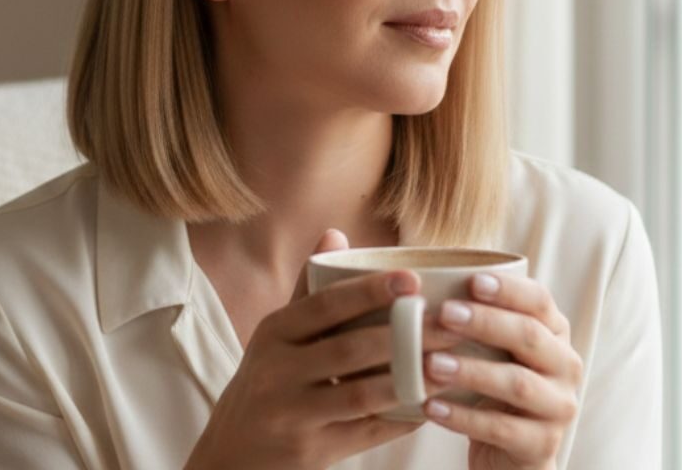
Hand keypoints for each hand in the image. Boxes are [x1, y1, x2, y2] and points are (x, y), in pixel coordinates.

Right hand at [185, 229, 460, 469]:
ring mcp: (291, 414)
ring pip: (360, 394)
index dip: (370, 291)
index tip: (413, 279)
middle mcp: (276, 370)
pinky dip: (399, 419)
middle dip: (404, 336)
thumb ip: (308, 289)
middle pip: (349, 349)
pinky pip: (365, 433)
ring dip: (409, 380)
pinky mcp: (310, 450)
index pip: (325, 305)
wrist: (232, 451)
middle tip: (449, 324)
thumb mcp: (277, 335)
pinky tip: (428, 406)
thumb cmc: (268, 381)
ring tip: (448, 366)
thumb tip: (336, 233)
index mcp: (274, 332)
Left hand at [421, 273, 583, 469]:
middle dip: (485, 322)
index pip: (539, 300)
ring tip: (430, 364)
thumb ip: (477, 320)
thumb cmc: (492, 384)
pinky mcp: (542, 444)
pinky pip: (501, 428)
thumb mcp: (493, 349)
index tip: (472, 280)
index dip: (508, 289)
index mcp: (555, 333)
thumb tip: (426, 285)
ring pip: (517, 383)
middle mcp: (566, 366)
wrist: (508, 451)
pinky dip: (463, 417)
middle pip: (529, 336)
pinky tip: (431, 407)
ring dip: (472, 371)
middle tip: (444, 314)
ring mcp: (559, 407)